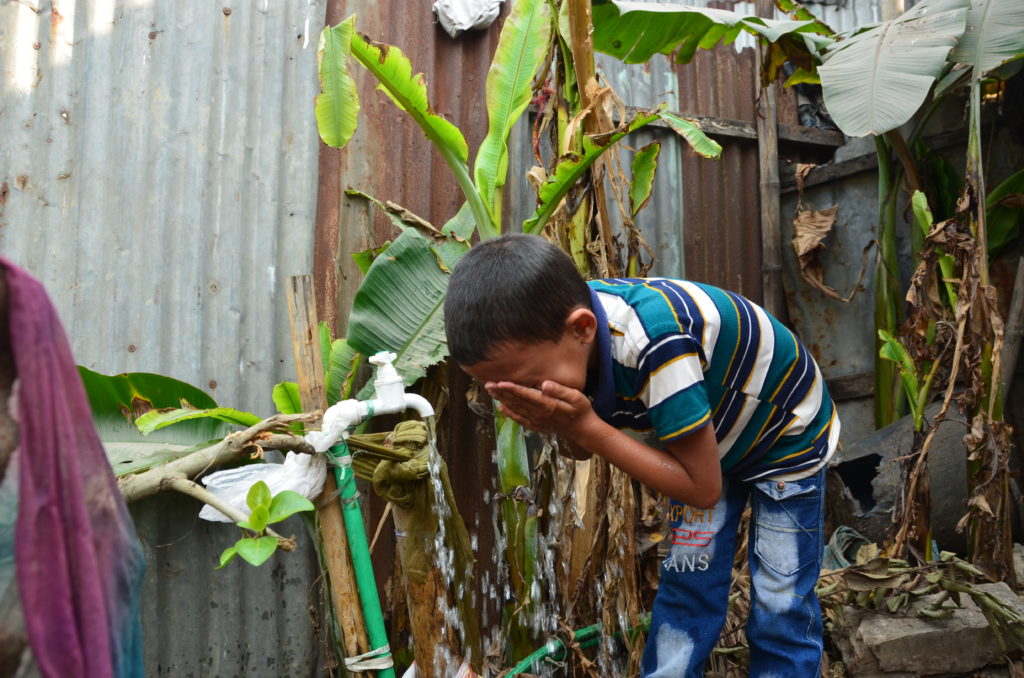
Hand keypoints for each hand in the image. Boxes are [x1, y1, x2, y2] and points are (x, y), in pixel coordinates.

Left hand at [484, 379, 600, 442]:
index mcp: (547, 406)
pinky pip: (520, 419)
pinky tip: (501, 408)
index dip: (512, 389)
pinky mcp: (536, 426)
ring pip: (516, 409)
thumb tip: (545, 384)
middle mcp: (539, 414)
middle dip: (501, 393)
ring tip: (491, 392)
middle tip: (488, 384)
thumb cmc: (581, 410)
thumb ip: (560, 390)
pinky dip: (509, 414)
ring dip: (502, 400)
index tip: (500, 382)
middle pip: (517, 402)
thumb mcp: (576, 397)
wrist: (583, 430)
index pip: (526, 395)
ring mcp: (536, 421)